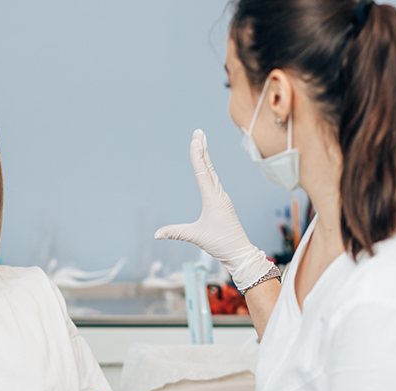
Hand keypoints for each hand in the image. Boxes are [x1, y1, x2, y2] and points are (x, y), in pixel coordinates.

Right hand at [155, 129, 272, 290]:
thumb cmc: (221, 243)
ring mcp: (222, 198)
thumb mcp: (196, 237)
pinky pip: (214, 182)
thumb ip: (176, 233)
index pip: (202, 173)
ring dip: (206, 158)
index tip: (195, 140)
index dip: (197, 156)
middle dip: (203, 149)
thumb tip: (156, 235)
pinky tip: (207, 168)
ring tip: (202, 143)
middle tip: (199, 132)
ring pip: (212, 173)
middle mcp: (218, 195)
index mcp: (213, 199)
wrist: (240, 252)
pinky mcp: (222, 204)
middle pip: (209, 168)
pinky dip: (209, 170)